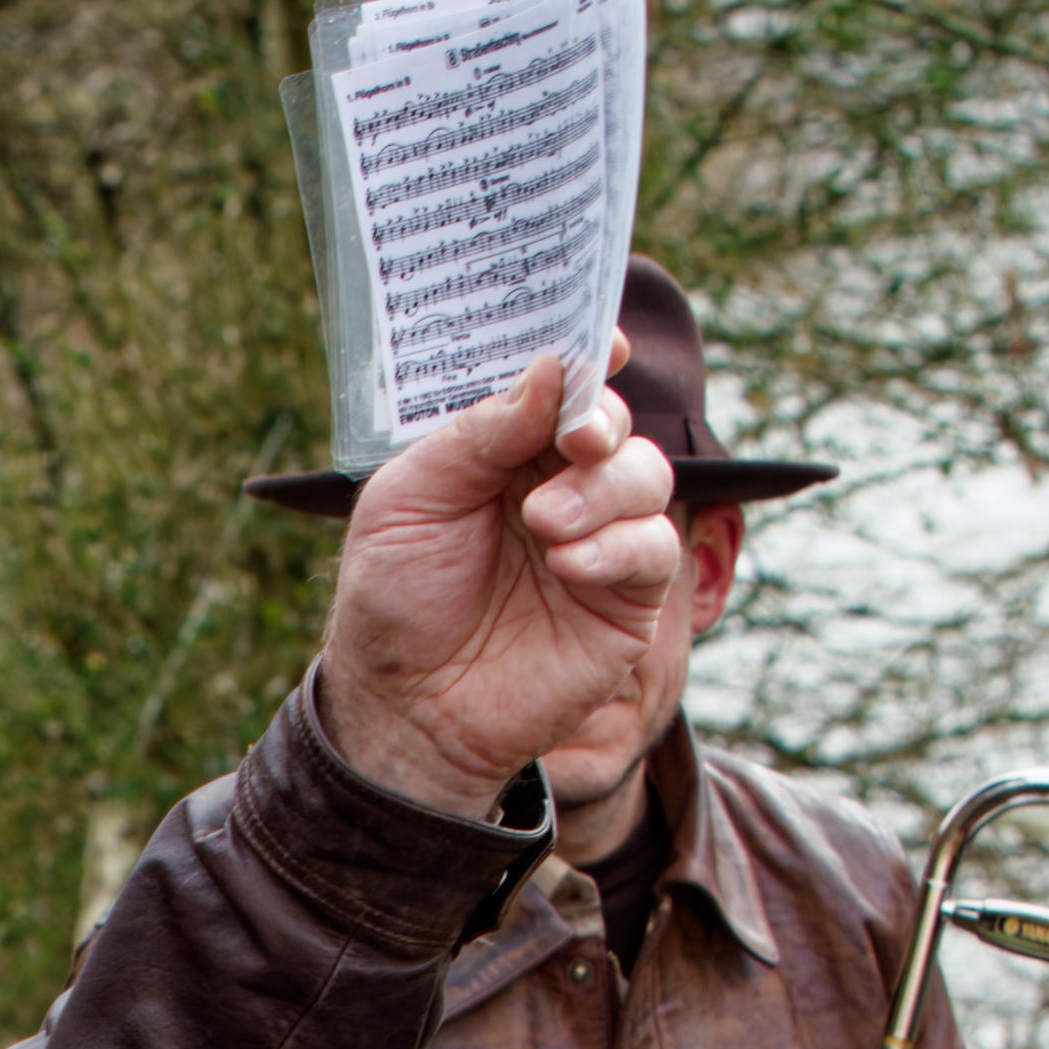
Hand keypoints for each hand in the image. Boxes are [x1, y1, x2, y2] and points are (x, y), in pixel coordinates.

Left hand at [314, 343, 683, 813]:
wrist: (405, 707)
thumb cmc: (394, 598)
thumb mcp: (408, 499)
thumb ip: (478, 433)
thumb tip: (551, 370)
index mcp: (502, 449)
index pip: (557, 385)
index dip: (583, 355)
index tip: (598, 342)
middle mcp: (557, 482)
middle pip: (611, 421)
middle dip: (600, 418)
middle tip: (575, 436)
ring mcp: (598, 537)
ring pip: (645, 474)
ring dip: (603, 488)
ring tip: (545, 522)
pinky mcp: (626, 597)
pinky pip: (654, 548)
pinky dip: (618, 546)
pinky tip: (569, 563)